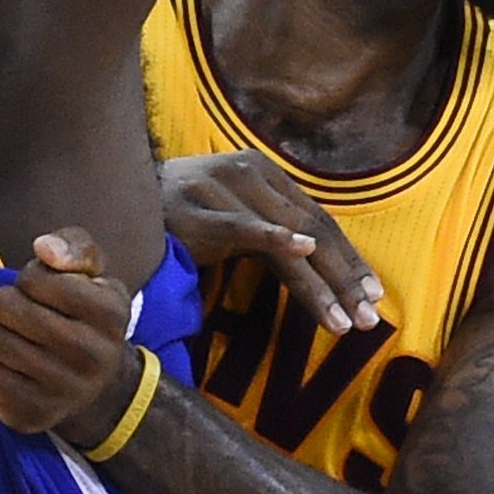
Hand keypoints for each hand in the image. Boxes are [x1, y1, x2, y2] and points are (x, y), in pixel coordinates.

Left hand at [0, 228, 141, 448]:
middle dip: (5, 301)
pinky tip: (5, 359)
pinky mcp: (31, 413)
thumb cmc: (86, 318)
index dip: (30, 277)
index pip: (37, 278)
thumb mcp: (94, 275)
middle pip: (7, 307)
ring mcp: (61, 391)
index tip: (41, 290)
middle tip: (19, 311)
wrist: (99, 389)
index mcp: (111, 314)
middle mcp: (91, 356)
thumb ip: (75, 246)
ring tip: (11, 333)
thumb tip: (43, 248)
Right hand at [160, 150, 382, 335]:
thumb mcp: (233, 216)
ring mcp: (223, 188)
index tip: (374, 296)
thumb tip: (317, 264)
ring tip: (343, 320)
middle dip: (344, 277)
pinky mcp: (198, 209)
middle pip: (312, 229)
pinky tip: (300, 250)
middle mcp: (250, 173)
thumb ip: (270, 230)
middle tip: (370, 319)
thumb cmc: (179, 215)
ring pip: (287, 237)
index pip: (319, 218)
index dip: (350, 259)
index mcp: (264, 172)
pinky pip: (242, 226)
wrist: (119, 199)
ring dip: (319, 283)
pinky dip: (274, 236)